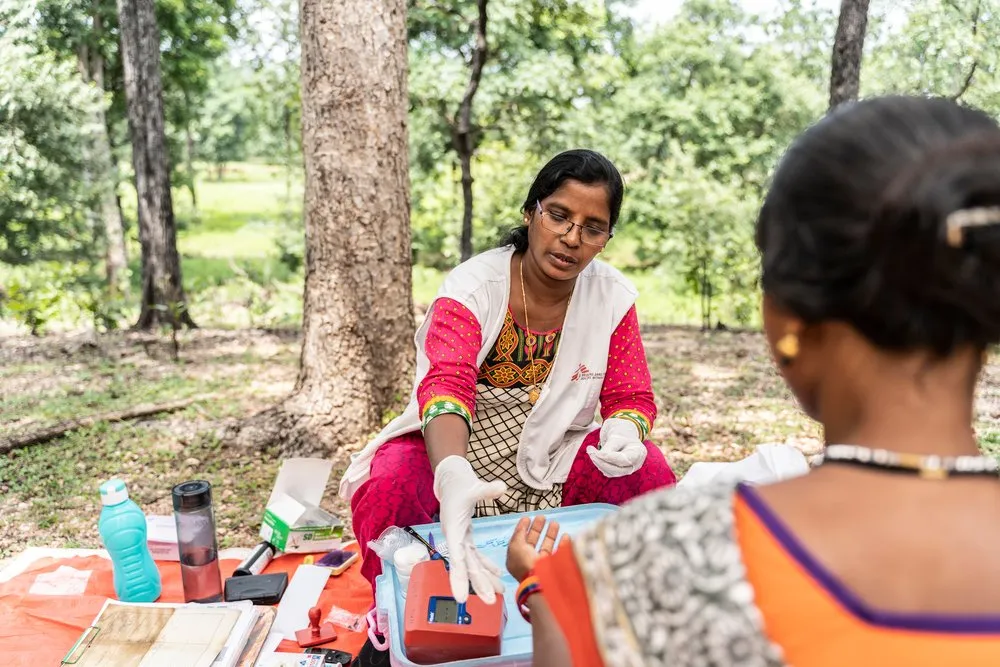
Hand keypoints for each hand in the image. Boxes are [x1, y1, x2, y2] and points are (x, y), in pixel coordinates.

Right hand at [434, 456, 507, 603]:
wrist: (450, 479)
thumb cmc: (459, 484)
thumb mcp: (473, 486)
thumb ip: (486, 490)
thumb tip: (502, 487)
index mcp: (454, 530)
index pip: (457, 558)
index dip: (459, 578)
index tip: (461, 598)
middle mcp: (455, 538)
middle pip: (467, 565)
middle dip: (479, 584)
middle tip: (491, 602)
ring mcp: (460, 538)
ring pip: (472, 562)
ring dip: (485, 578)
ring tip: (500, 592)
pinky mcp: (465, 535)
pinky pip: (475, 554)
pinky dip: (485, 564)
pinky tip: (497, 574)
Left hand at [506, 516, 560, 582]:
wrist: (539, 581)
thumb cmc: (524, 563)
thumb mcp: (516, 546)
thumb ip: (518, 534)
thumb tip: (522, 526)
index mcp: (516, 558)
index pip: (519, 540)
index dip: (522, 529)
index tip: (527, 518)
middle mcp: (528, 561)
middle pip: (533, 541)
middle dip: (537, 528)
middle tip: (542, 517)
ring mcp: (542, 564)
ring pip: (546, 546)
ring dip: (550, 534)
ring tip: (554, 522)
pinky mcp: (554, 567)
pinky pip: (559, 553)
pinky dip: (563, 544)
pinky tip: (566, 535)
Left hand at [586, 417, 647, 477]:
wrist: (623, 432)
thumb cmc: (621, 432)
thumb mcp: (616, 436)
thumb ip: (609, 447)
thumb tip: (599, 457)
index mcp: (639, 452)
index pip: (624, 459)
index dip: (610, 458)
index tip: (597, 452)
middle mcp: (636, 463)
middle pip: (618, 469)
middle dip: (602, 462)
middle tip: (590, 451)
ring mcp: (629, 469)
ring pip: (612, 472)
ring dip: (598, 463)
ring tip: (590, 451)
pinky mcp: (620, 472)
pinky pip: (608, 472)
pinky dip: (600, 465)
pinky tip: (595, 455)